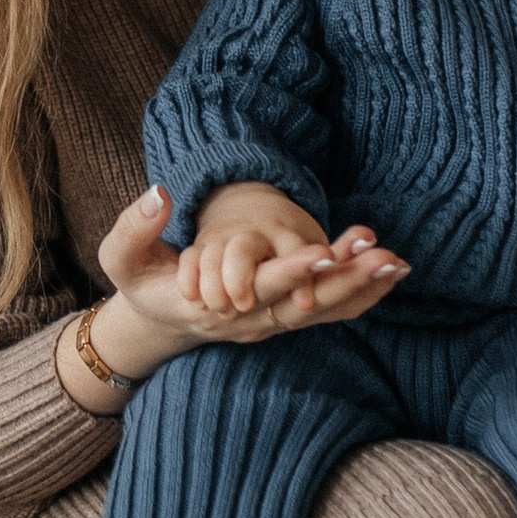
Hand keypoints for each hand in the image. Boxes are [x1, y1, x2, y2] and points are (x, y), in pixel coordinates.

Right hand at [90, 183, 406, 365]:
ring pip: (322, 311)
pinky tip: (392, 274)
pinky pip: (329, 313)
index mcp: (214, 305)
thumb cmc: (141, 285)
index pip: (259, 289)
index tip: (322, 253)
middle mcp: (250, 321)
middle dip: (343, 279)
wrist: (157, 322)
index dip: (291, 273)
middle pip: (304, 304)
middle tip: (378, 254)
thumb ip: (133, 228)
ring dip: (361, 287)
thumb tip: (159, 193)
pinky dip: (362, 295)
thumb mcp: (121, 259)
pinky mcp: (285, 318)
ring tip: (396, 261)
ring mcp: (271, 324)